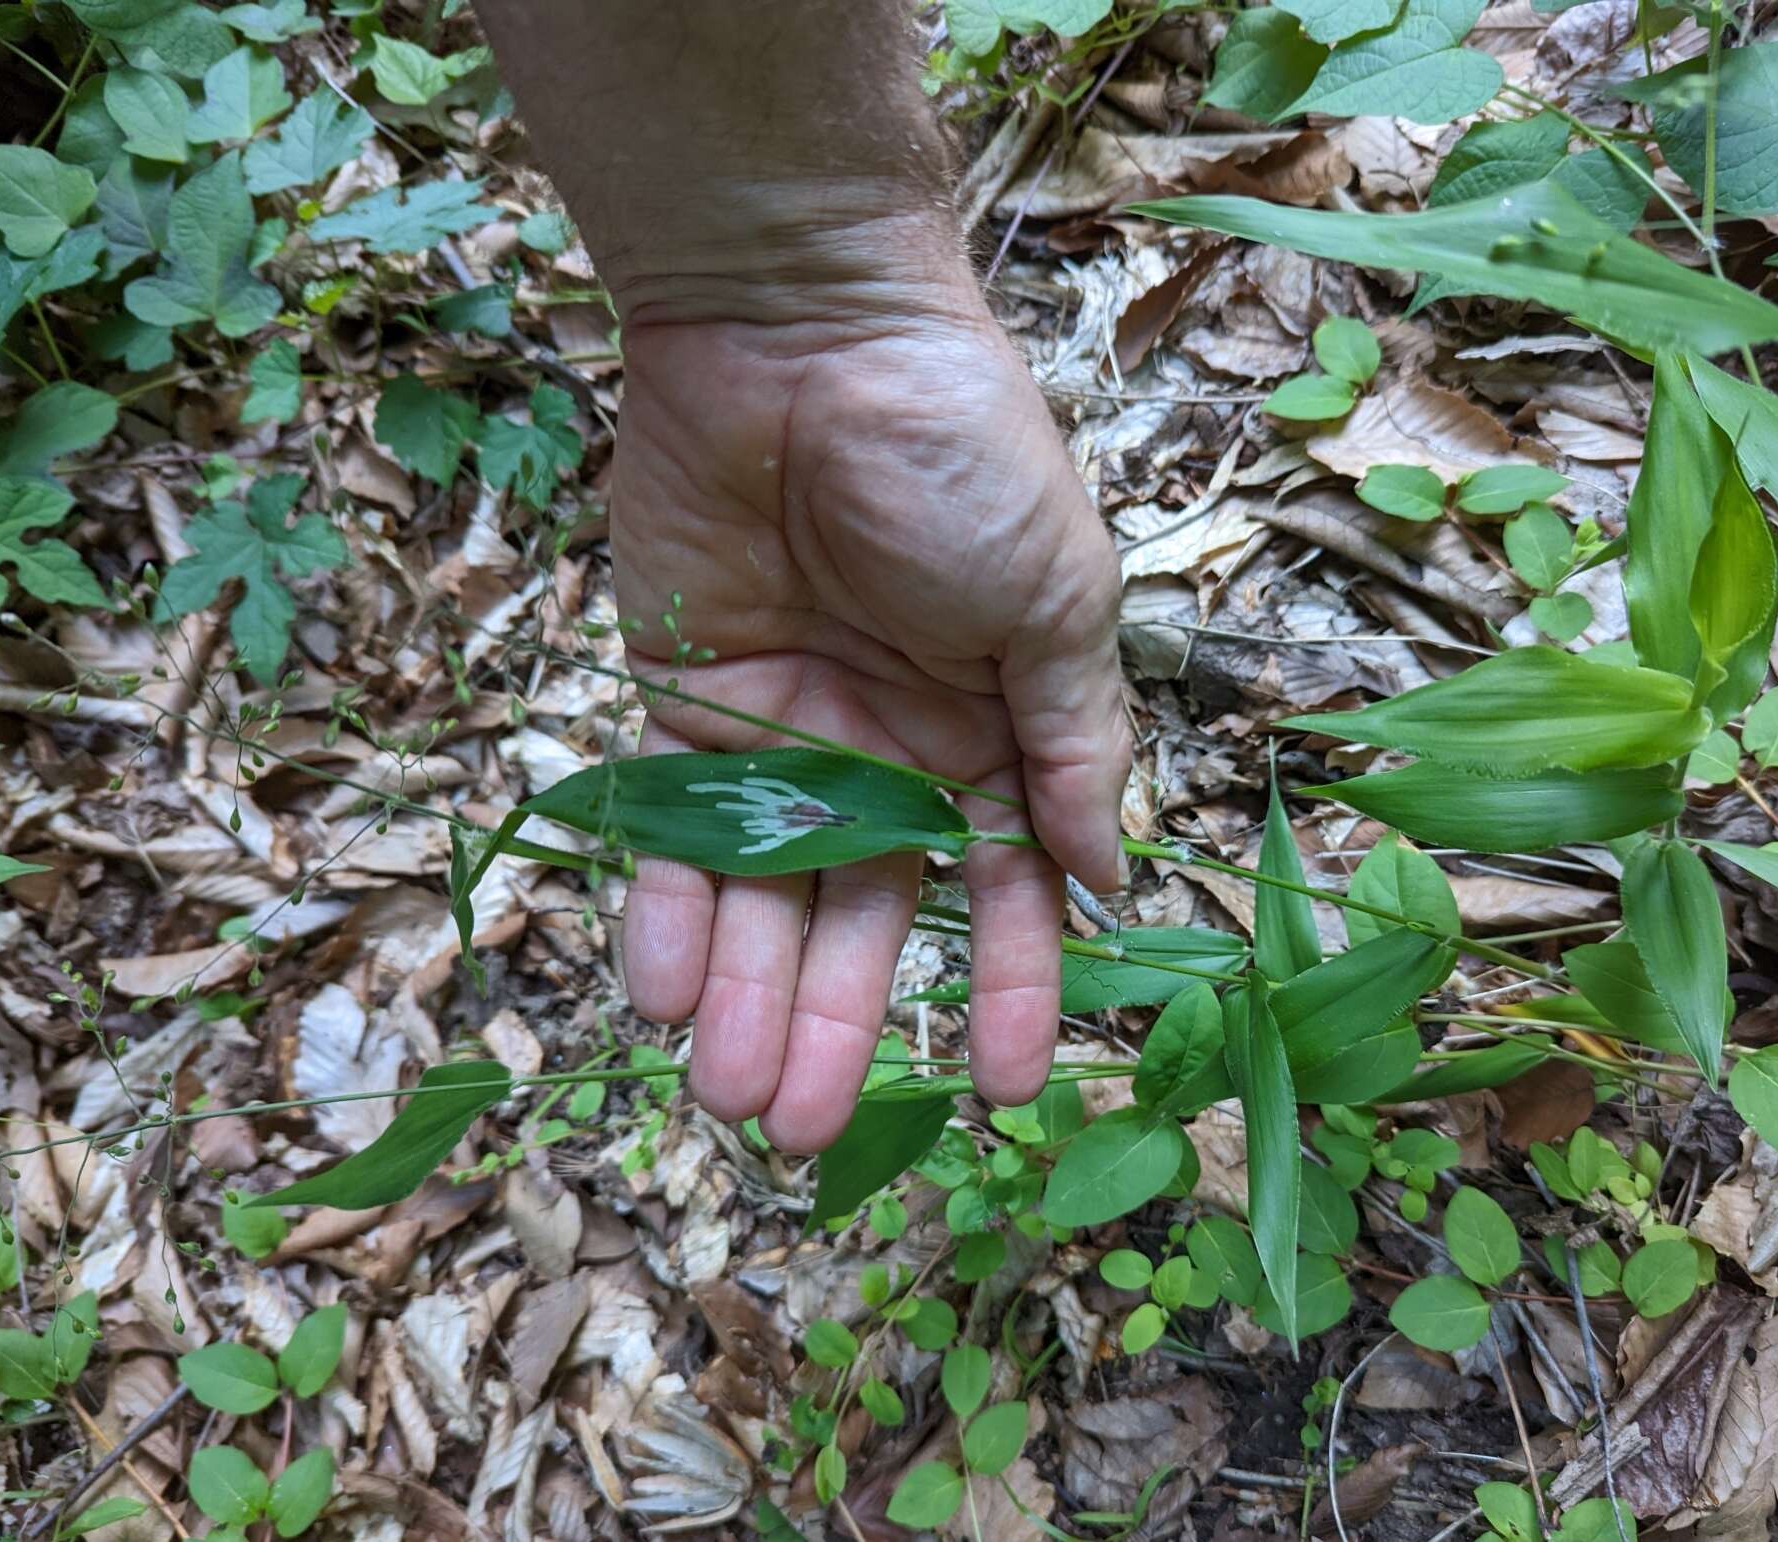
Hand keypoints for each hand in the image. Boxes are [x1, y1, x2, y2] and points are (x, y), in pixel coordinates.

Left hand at [610, 228, 1130, 1152]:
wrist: (800, 327)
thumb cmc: (958, 454)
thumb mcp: (1055, 600)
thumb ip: (1074, 746)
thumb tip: (1111, 885)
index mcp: (989, 733)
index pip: (1000, 894)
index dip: (1006, 992)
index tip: (1004, 1090)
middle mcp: (883, 753)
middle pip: (861, 921)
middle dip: (840, 1027)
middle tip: (806, 1133)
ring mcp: (778, 737)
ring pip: (761, 901)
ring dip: (747, 1000)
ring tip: (732, 1099)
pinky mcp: (679, 703)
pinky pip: (671, 832)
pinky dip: (667, 912)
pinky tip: (666, 994)